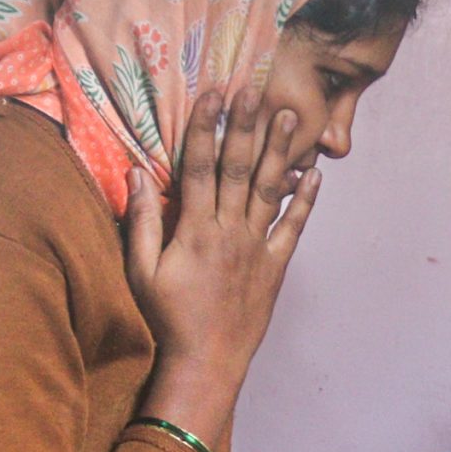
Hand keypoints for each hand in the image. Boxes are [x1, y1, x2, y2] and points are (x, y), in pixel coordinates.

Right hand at [127, 89, 321, 451]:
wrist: (207, 361)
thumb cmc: (167, 317)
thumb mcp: (141, 270)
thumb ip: (141, 220)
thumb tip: (136, 174)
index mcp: (195, 228)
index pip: (202, 166)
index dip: (207, 128)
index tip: (214, 95)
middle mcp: (229, 230)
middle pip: (240, 168)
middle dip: (247, 126)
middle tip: (256, 90)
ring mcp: (256, 247)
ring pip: (271, 190)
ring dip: (280, 151)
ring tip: (290, 116)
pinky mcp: (276, 266)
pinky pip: (293, 228)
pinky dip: (306, 201)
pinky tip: (315, 175)